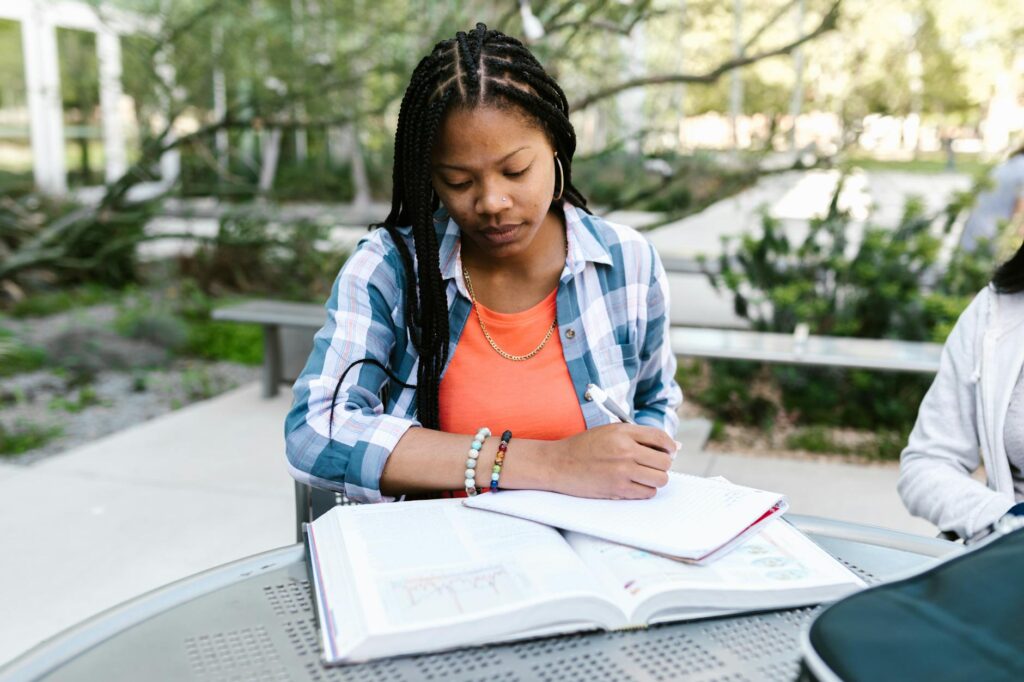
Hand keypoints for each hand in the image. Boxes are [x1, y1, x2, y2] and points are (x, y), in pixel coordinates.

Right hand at [547, 424, 677, 498]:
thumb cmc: (583, 447)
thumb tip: (675, 447)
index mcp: (623, 432)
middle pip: (664, 461)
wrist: (558, 464)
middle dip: (662, 464)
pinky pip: (647, 493)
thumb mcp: (610, 432)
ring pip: (660, 479)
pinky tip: (633, 484)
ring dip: (655, 479)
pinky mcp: (618, 489)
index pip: (660, 438)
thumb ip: (639, 437)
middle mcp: (625, 450)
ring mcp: (622, 471)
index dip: (670, 446)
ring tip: (643, 476)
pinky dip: (644, 490)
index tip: (670, 451)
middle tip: (652, 465)